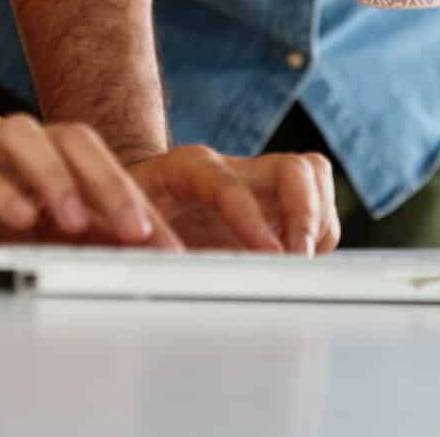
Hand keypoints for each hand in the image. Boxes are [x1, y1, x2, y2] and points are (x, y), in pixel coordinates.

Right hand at [0, 113, 178, 248]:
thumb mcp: (19, 223)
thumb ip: (66, 232)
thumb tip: (124, 258)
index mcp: (44, 155)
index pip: (102, 167)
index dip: (137, 202)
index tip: (168, 246)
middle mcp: (19, 143)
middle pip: (76, 142)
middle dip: (111, 185)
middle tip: (139, 229)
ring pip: (28, 141)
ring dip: (57, 178)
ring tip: (78, 220)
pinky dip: (0, 190)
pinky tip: (20, 217)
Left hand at [125, 145, 340, 254]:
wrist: (135, 205)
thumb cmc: (125, 216)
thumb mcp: (120, 225)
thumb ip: (144, 246)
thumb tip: (166, 272)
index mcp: (188, 167)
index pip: (229, 185)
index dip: (251, 221)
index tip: (268, 256)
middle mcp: (231, 167)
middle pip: (293, 169)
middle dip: (305, 215)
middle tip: (297, 260)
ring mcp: (257, 181)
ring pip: (313, 178)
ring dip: (318, 222)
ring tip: (300, 263)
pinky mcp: (275, 201)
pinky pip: (318, 204)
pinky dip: (319, 233)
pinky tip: (299, 260)